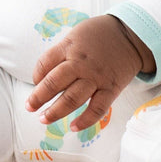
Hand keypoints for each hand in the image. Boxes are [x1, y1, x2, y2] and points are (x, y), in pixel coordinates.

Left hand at [26, 15, 154, 132]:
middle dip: (38, 98)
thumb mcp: (75, 35)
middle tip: (29, 107)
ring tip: (43, 119)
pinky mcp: (111, 89)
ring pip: (72, 99)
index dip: (36, 76)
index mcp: (69, 47)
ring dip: (55, 112)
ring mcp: (96, 77)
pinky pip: (96, 109)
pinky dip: (85, 120)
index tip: (35, 83)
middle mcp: (80, 64)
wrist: (131, 34)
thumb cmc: (99, 34)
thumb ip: (60, 53)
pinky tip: (73, 127)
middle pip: (54, 83)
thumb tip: (44, 75)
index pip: (44, 63)